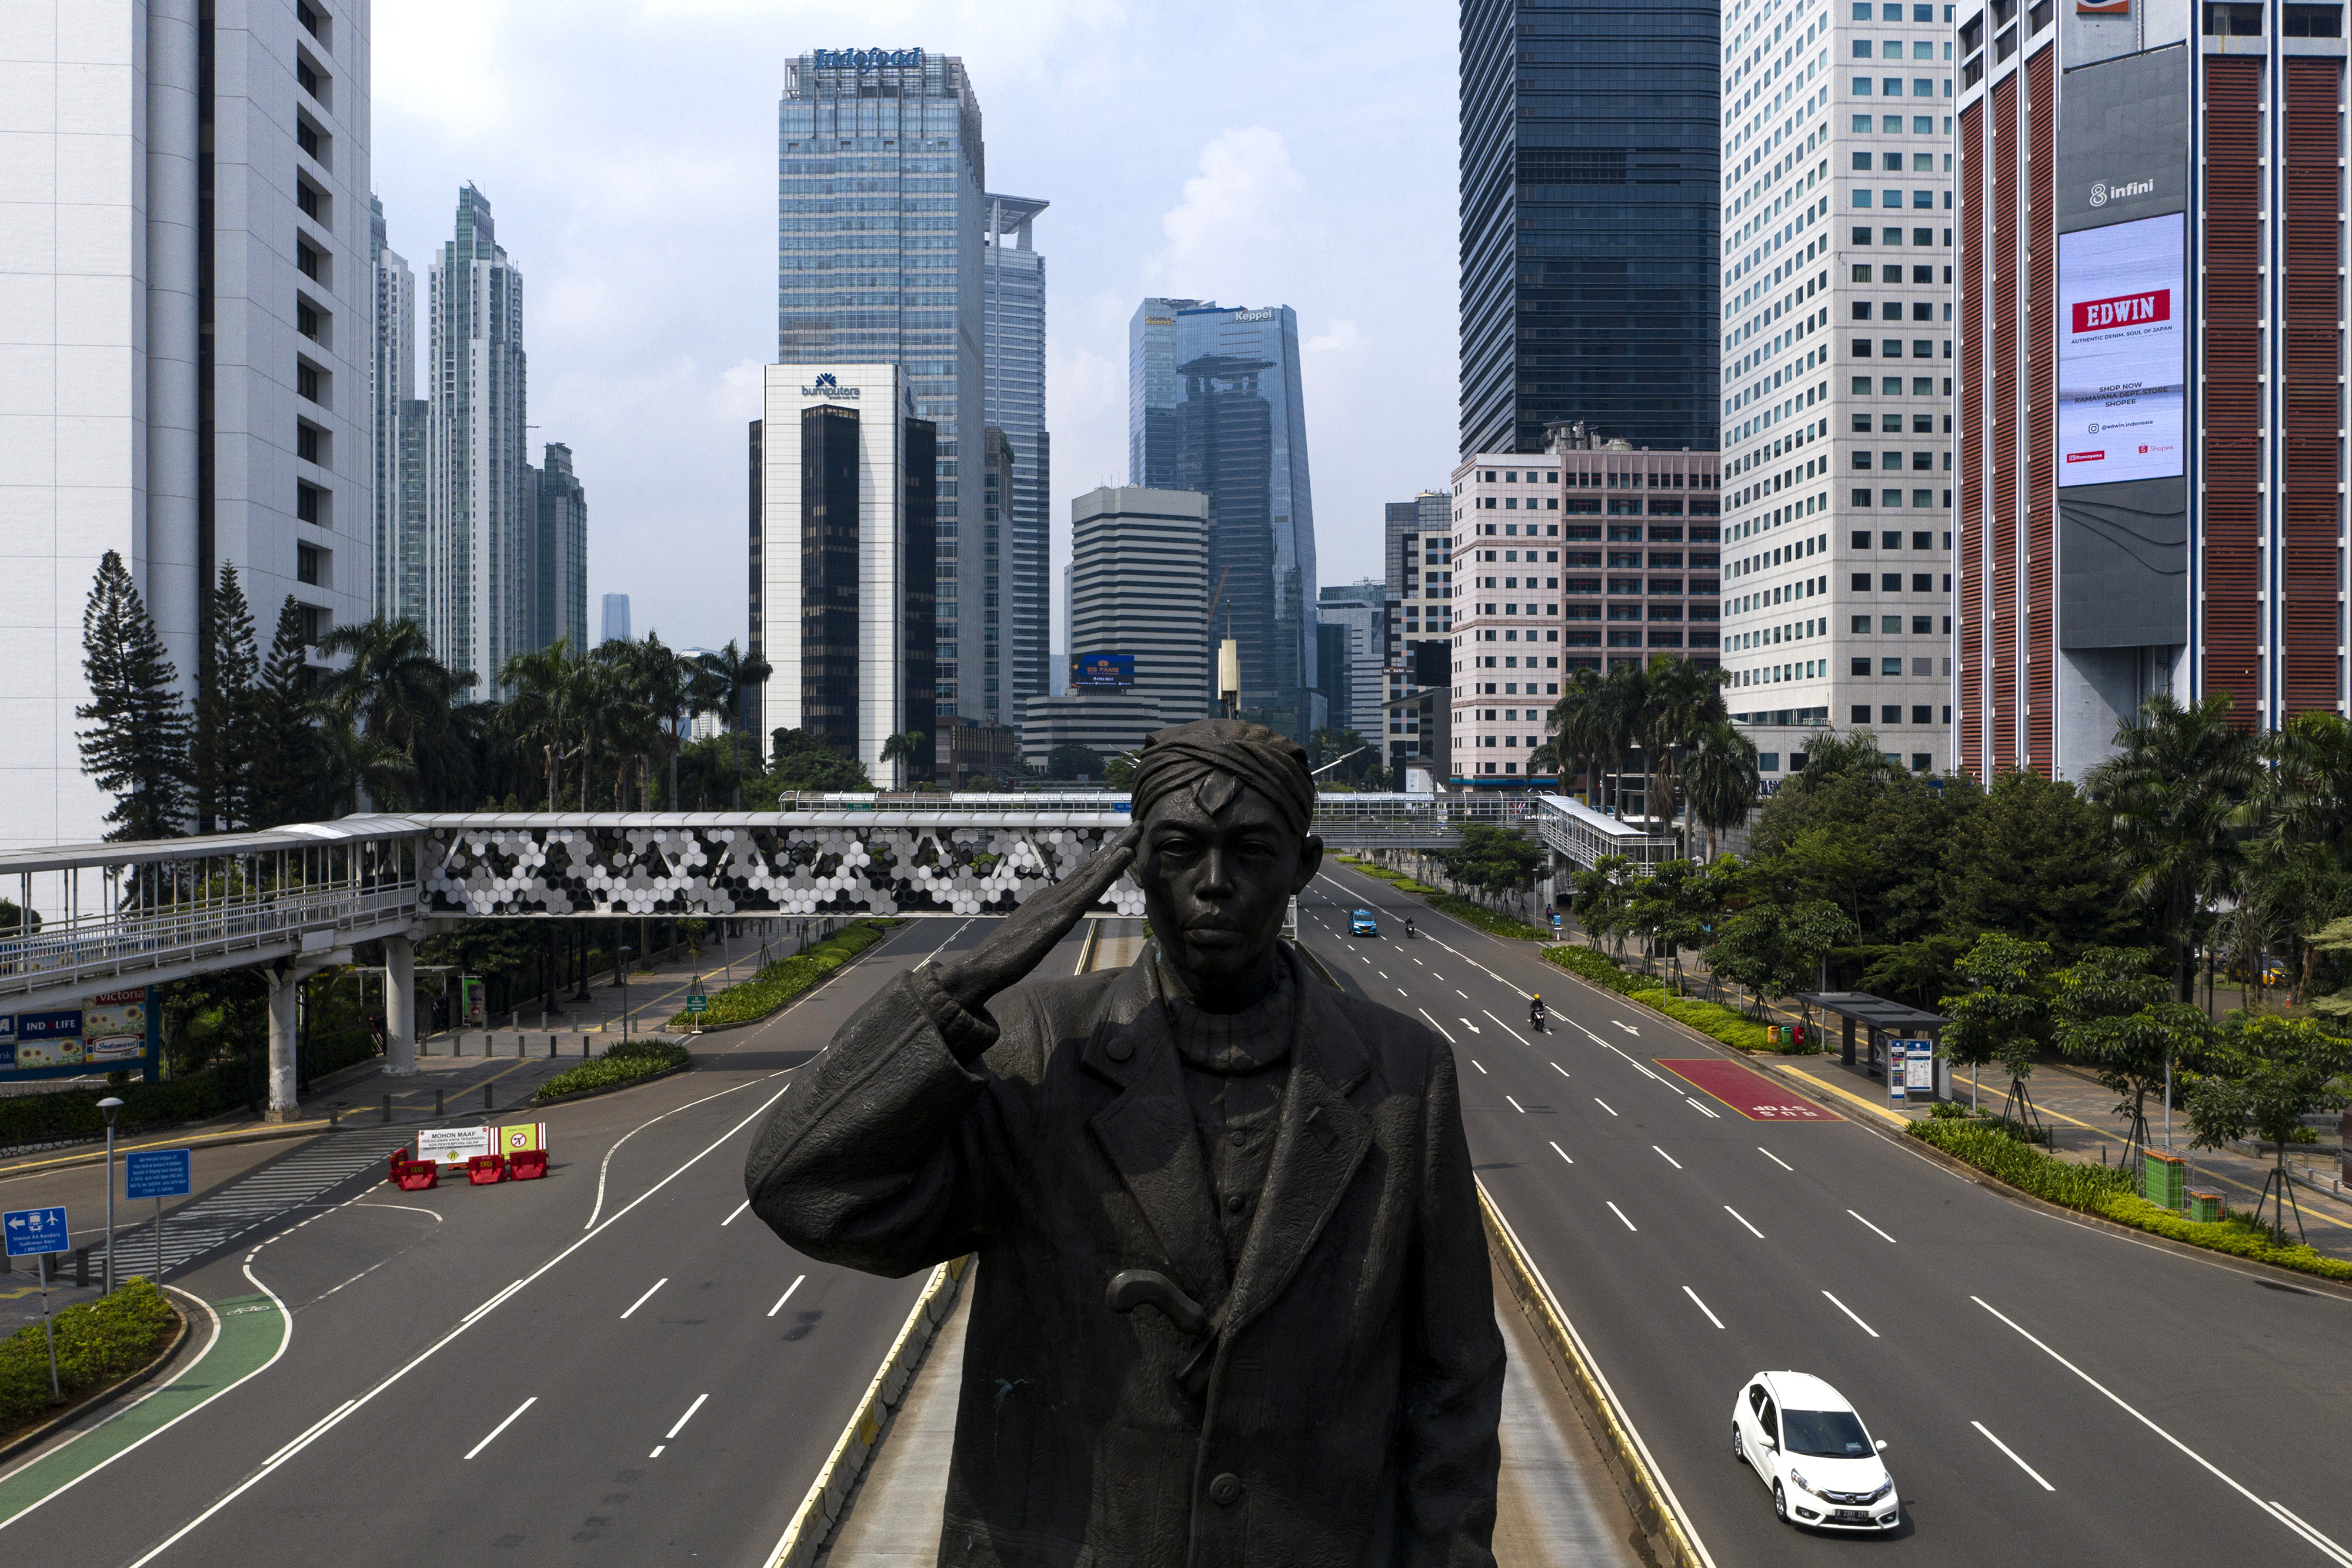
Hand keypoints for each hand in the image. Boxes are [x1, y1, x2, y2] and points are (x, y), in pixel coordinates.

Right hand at [932, 826, 1138, 1013]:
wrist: (979, 969)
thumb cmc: (1000, 961)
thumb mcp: (1028, 939)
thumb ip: (1040, 929)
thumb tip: (1049, 926)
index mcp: (1047, 901)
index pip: (1081, 878)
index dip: (1103, 861)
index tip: (1122, 845)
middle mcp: (1053, 895)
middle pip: (1090, 868)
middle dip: (1115, 846)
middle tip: (1136, 825)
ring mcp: (1056, 903)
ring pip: (1093, 872)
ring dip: (1117, 850)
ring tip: (1136, 830)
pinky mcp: (1059, 916)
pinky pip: (1091, 891)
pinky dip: (1109, 871)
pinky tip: (1125, 856)